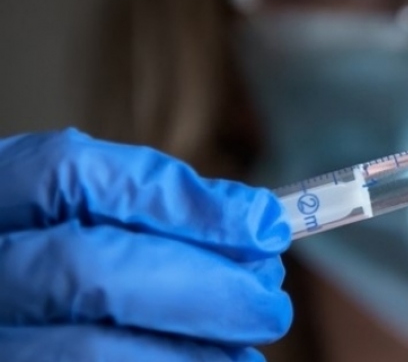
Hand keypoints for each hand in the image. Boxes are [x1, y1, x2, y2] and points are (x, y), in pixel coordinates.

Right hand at [0, 130, 292, 360]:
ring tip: (246, 350)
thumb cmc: (66, 266)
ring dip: (192, 351)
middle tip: (270, 305)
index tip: (265, 225)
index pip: (69, 175)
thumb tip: (259, 224)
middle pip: (88, 266)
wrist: (24, 324)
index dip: (176, 199)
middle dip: (200, 286)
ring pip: (90, 351)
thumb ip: (154, 210)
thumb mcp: (85, 219)